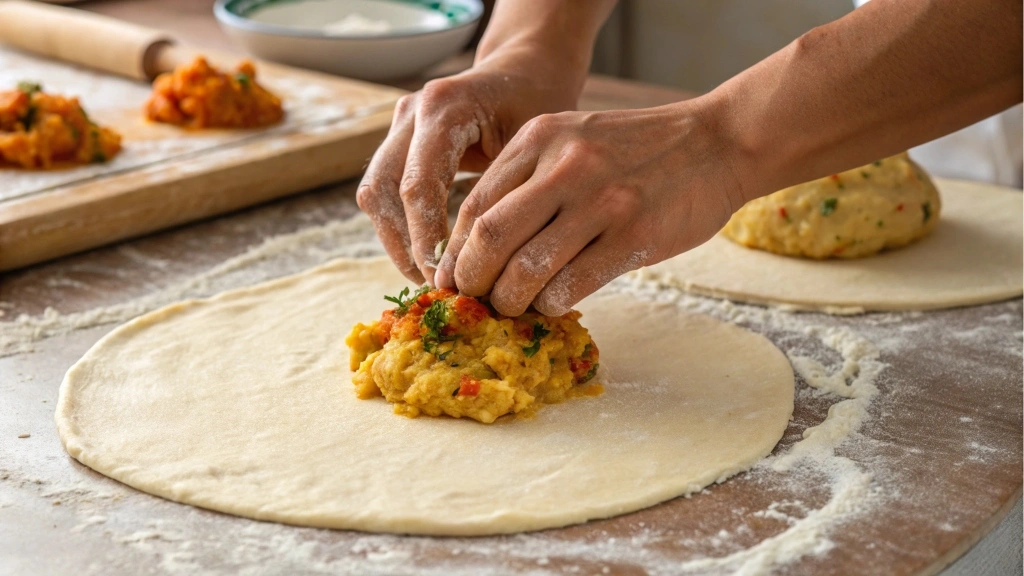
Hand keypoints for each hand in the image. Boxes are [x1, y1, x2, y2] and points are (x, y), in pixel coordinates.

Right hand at [356, 52, 583, 284]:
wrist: (525, 70)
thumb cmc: (538, 104)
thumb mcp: (531, 145)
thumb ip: (503, 194)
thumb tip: (487, 262)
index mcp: (444, 107)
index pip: (418, 185)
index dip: (425, 238)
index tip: (443, 277)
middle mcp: (412, 111)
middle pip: (383, 190)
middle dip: (404, 244)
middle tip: (433, 284)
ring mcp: (400, 123)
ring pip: (375, 192)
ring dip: (395, 239)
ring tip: (426, 275)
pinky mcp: (399, 139)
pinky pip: (384, 189)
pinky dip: (399, 225)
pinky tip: (425, 255)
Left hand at [434, 97, 751, 316]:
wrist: (717, 143)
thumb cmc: (637, 149)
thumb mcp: (572, 138)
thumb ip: (527, 178)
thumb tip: (479, 246)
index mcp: (539, 139)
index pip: (474, 206)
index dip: (454, 253)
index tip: (451, 280)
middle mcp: (565, 166)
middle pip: (490, 239)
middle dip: (472, 282)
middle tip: (475, 301)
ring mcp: (602, 202)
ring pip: (527, 270)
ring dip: (510, 301)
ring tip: (513, 308)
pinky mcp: (634, 237)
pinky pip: (571, 286)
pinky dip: (551, 304)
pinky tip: (554, 303)